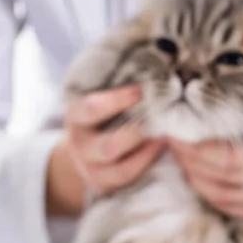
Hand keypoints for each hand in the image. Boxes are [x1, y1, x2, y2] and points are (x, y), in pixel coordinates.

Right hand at [46, 85, 164, 215]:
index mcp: (76, 116)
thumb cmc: (101, 112)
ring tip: (166, 136)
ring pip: (120, 169)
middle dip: (137, 135)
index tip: (141, 90)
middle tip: (160, 122)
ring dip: (147, 153)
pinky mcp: (103, 185)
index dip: (117, 100)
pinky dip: (147, 163)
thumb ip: (116, 83)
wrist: (83, 147)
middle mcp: (79, 145)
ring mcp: (90, 169)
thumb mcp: (98, 95)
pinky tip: (162, 148)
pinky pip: (128, 178)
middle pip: (108, 147)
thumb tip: (153, 58)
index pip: (91, 109)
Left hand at [169, 140, 242, 218]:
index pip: (228, 158)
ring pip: (218, 193)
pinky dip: (205, 192)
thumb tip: (209, 96)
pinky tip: (193, 176)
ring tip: (178, 157)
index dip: (197, 148)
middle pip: (219, 175)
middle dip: (189, 159)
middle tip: (171, 142)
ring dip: (192, 175)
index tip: (177, 133)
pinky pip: (227, 206)